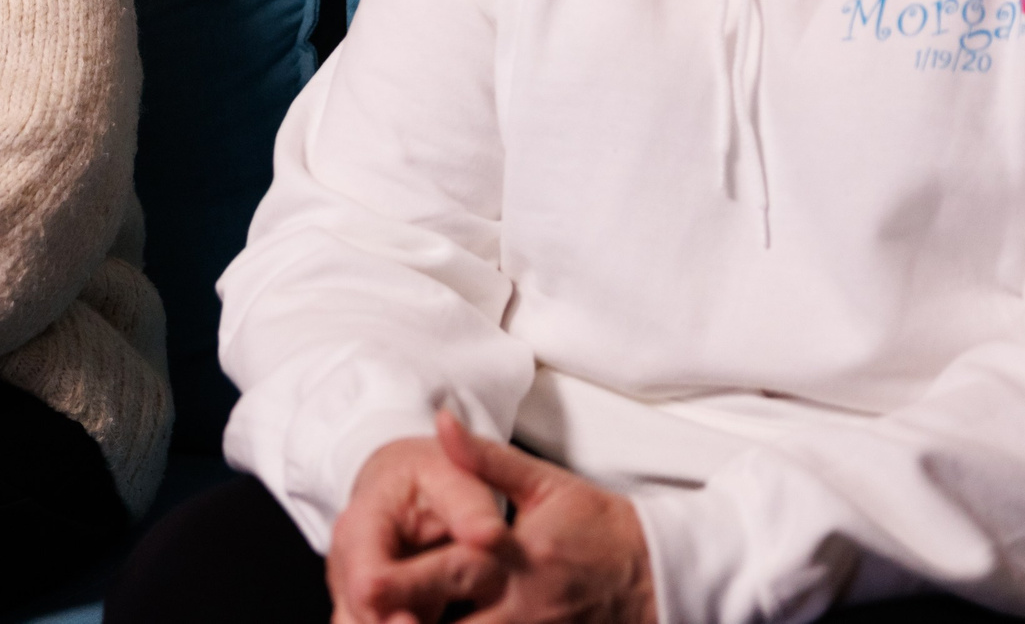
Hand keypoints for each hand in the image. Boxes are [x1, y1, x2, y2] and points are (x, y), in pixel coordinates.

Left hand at [328, 412, 657, 623]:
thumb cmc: (598, 526)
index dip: (404, 584)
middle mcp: (521, 608)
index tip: (365, 583)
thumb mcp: (545, 484)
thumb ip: (484, 460)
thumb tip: (439, 421)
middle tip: (364, 613)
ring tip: (387, 621)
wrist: (660, 575)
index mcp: (516, 558)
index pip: (451, 573)